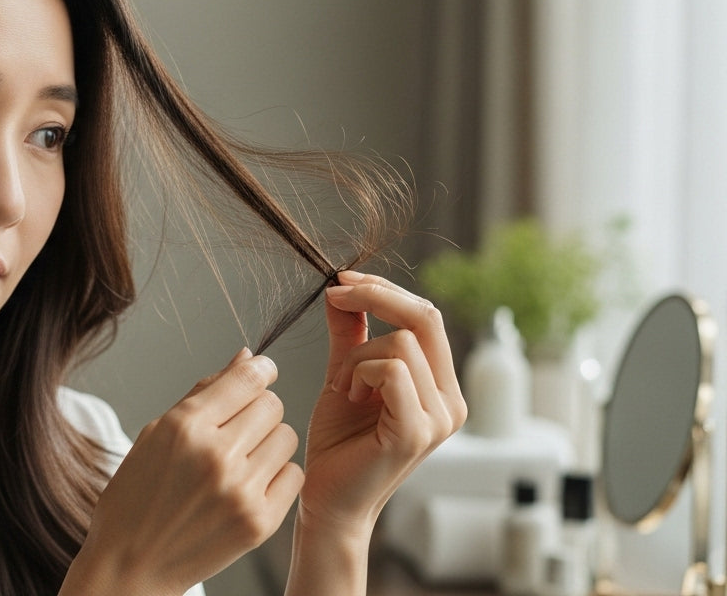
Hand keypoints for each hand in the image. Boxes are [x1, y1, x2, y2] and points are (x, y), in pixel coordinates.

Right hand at [68, 348, 303, 594]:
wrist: (132, 565)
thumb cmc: (136, 497)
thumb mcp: (155, 434)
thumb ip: (203, 393)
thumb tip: (244, 357)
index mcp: (184, 428)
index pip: (246, 378)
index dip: (259, 369)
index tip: (260, 372)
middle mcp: (215, 456)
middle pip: (272, 405)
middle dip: (259, 408)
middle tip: (240, 426)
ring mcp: (240, 491)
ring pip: (287, 437)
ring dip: (269, 441)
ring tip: (243, 458)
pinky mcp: (259, 523)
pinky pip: (294, 475)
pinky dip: (277, 475)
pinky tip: (250, 484)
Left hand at [299, 270, 466, 535]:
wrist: (327, 499)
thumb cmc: (338, 443)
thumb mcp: (344, 375)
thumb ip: (350, 334)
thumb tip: (344, 288)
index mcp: (440, 385)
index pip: (426, 315)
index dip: (384, 289)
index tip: (341, 281)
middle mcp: (451, 401)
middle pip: (425, 317)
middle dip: (374, 296)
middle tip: (334, 295)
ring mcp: (440, 418)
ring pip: (401, 343)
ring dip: (356, 356)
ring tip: (344, 387)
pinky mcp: (417, 432)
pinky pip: (392, 371)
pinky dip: (359, 373)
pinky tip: (347, 397)